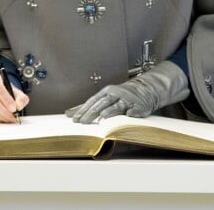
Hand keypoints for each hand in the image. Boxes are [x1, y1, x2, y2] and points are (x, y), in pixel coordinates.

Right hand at [0, 72, 28, 122]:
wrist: (1, 95)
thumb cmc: (8, 92)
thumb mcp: (17, 92)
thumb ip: (21, 98)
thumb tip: (19, 105)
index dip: (6, 99)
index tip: (14, 108)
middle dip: (5, 110)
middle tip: (13, 116)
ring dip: (2, 116)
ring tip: (10, 118)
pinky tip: (4, 118)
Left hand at [71, 61, 189, 123]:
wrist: (144, 90)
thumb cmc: (120, 96)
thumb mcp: (104, 98)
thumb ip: (89, 106)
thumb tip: (69, 113)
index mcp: (105, 92)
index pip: (91, 102)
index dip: (83, 110)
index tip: (75, 119)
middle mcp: (115, 94)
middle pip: (101, 104)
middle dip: (92, 113)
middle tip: (83, 122)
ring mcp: (127, 100)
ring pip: (117, 105)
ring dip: (110, 111)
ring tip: (103, 116)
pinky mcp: (139, 106)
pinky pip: (135, 109)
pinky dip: (132, 112)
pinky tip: (129, 115)